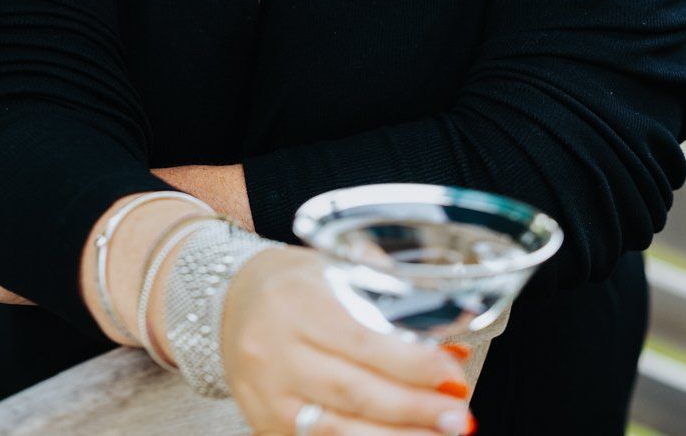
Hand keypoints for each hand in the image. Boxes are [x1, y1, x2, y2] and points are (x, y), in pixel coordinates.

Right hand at [219, 245, 475, 435]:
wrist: (227, 301)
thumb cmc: (292, 281)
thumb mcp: (332, 265)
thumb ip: (387, 291)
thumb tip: (448, 328)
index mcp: (295, 301)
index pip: (360, 340)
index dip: (411, 364)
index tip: (450, 373)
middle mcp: (274, 351)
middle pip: (352, 391)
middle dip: (413, 409)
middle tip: (458, 416)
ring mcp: (266, 395)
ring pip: (337, 430)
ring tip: (441, 435)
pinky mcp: (264, 425)